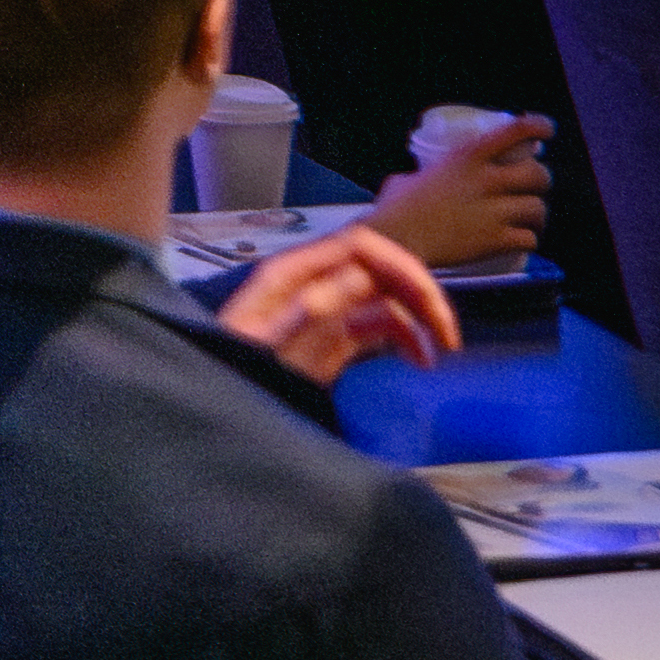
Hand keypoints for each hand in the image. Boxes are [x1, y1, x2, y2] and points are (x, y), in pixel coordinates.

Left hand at [208, 223, 464, 382]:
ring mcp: (320, 311)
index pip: (360, 245)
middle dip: (419, 294)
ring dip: (416, 318)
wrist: (211, 414)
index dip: (403, 268)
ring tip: (439, 353)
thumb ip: (311, 315)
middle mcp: (308, 284)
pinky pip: (374, 325)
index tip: (432, 306)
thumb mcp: (270, 352)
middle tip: (449, 335)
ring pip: (382, 296)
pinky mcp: (328, 340)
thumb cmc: (232, 380)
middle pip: (378, 268)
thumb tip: (358, 281)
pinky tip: (418, 361)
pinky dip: (402, 338)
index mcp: (291, 275)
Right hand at [368, 111, 553, 274]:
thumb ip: (422, 176)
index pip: (515, 132)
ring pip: (538, 209)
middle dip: (540, 181)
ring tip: (529, 221)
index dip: (538, 127)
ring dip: (537, 215)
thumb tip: (414, 181)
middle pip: (538, 175)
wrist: (398, 240)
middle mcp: (487, 180)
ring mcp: (495, 212)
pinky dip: (528, 240)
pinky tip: (520, 241)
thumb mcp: (409, 179)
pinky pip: (530, 239)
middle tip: (531, 189)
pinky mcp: (496, 241)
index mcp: (467, 157)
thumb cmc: (396, 208)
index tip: (547, 130)